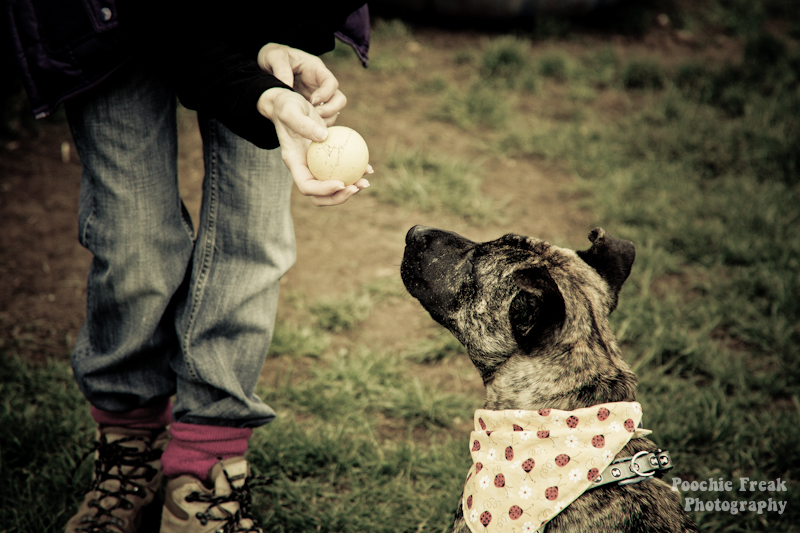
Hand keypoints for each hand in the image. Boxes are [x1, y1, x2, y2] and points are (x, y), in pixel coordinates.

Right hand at [256, 44, 370, 205]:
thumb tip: (324, 137)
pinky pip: (341, 170)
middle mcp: (305, 169)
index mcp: (294, 164)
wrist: (288, 103)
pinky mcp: (326, 160)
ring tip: (366, 181)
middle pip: (320, 195)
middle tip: (357, 187)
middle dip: (339, 197)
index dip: (324, 190)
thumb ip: (303, 124)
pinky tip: (369, 168)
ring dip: (351, 188)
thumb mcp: (290, 111)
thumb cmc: (286, 106)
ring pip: (333, 186)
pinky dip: (354, 171)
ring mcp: (315, 166)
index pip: (307, 186)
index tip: (341, 182)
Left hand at [257, 43, 345, 125]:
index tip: (312, 101)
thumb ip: (280, 68)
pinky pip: (321, 118)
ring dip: (324, 120)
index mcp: (315, 68)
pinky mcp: (311, 107)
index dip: (326, 94)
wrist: (267, 66)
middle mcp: (320, 84)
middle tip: (314, 116)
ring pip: (333, 112)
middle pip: (339, 99)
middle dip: (330, 110)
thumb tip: (288, 85)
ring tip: (308, 124)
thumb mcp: (273, 56)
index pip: (331, 82)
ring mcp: (317, 96)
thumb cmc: (273, 56)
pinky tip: (303, 127)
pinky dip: (316, 125)